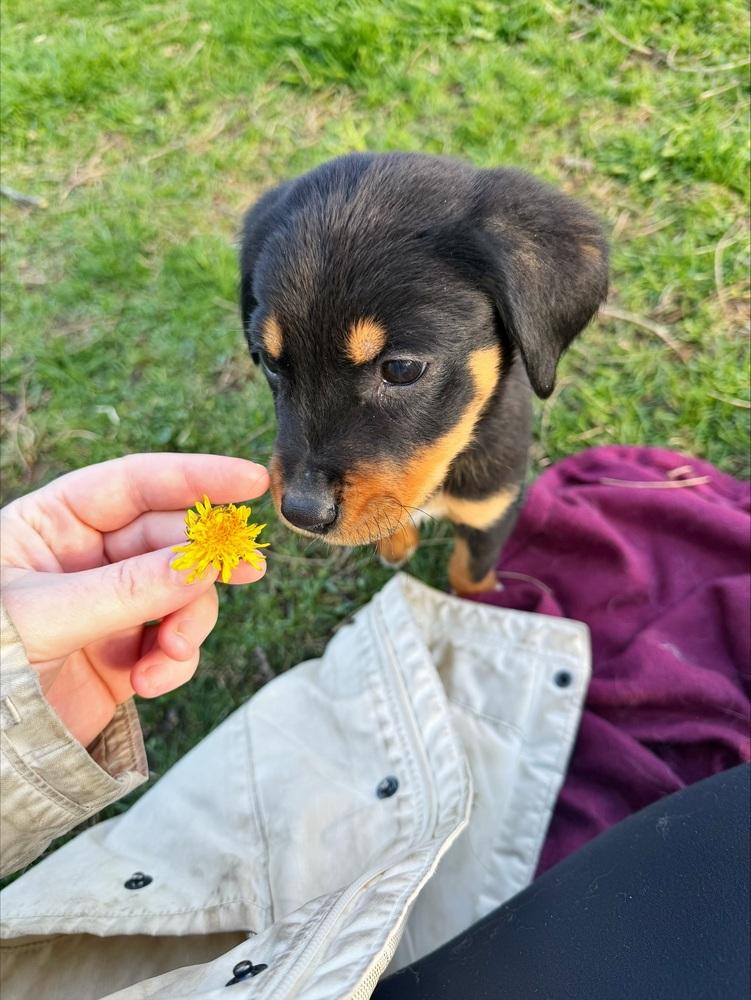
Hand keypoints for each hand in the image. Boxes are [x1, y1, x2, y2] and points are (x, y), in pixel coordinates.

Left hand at [0, 454, 268, 746]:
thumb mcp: (45, 615)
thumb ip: (125, 589)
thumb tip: (201, 566)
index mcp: (54, 522)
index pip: (134, 484)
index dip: (195, 478)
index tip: (250, 481)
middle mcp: (87, 557)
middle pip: (170, 539)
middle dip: (203, 561)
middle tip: (247, 569)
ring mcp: (111, 604)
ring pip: (184, 591)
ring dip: (189, 621)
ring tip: (172, 651)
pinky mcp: (126, 652)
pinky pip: (174, 642)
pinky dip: (174, 662)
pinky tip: (147, 683)